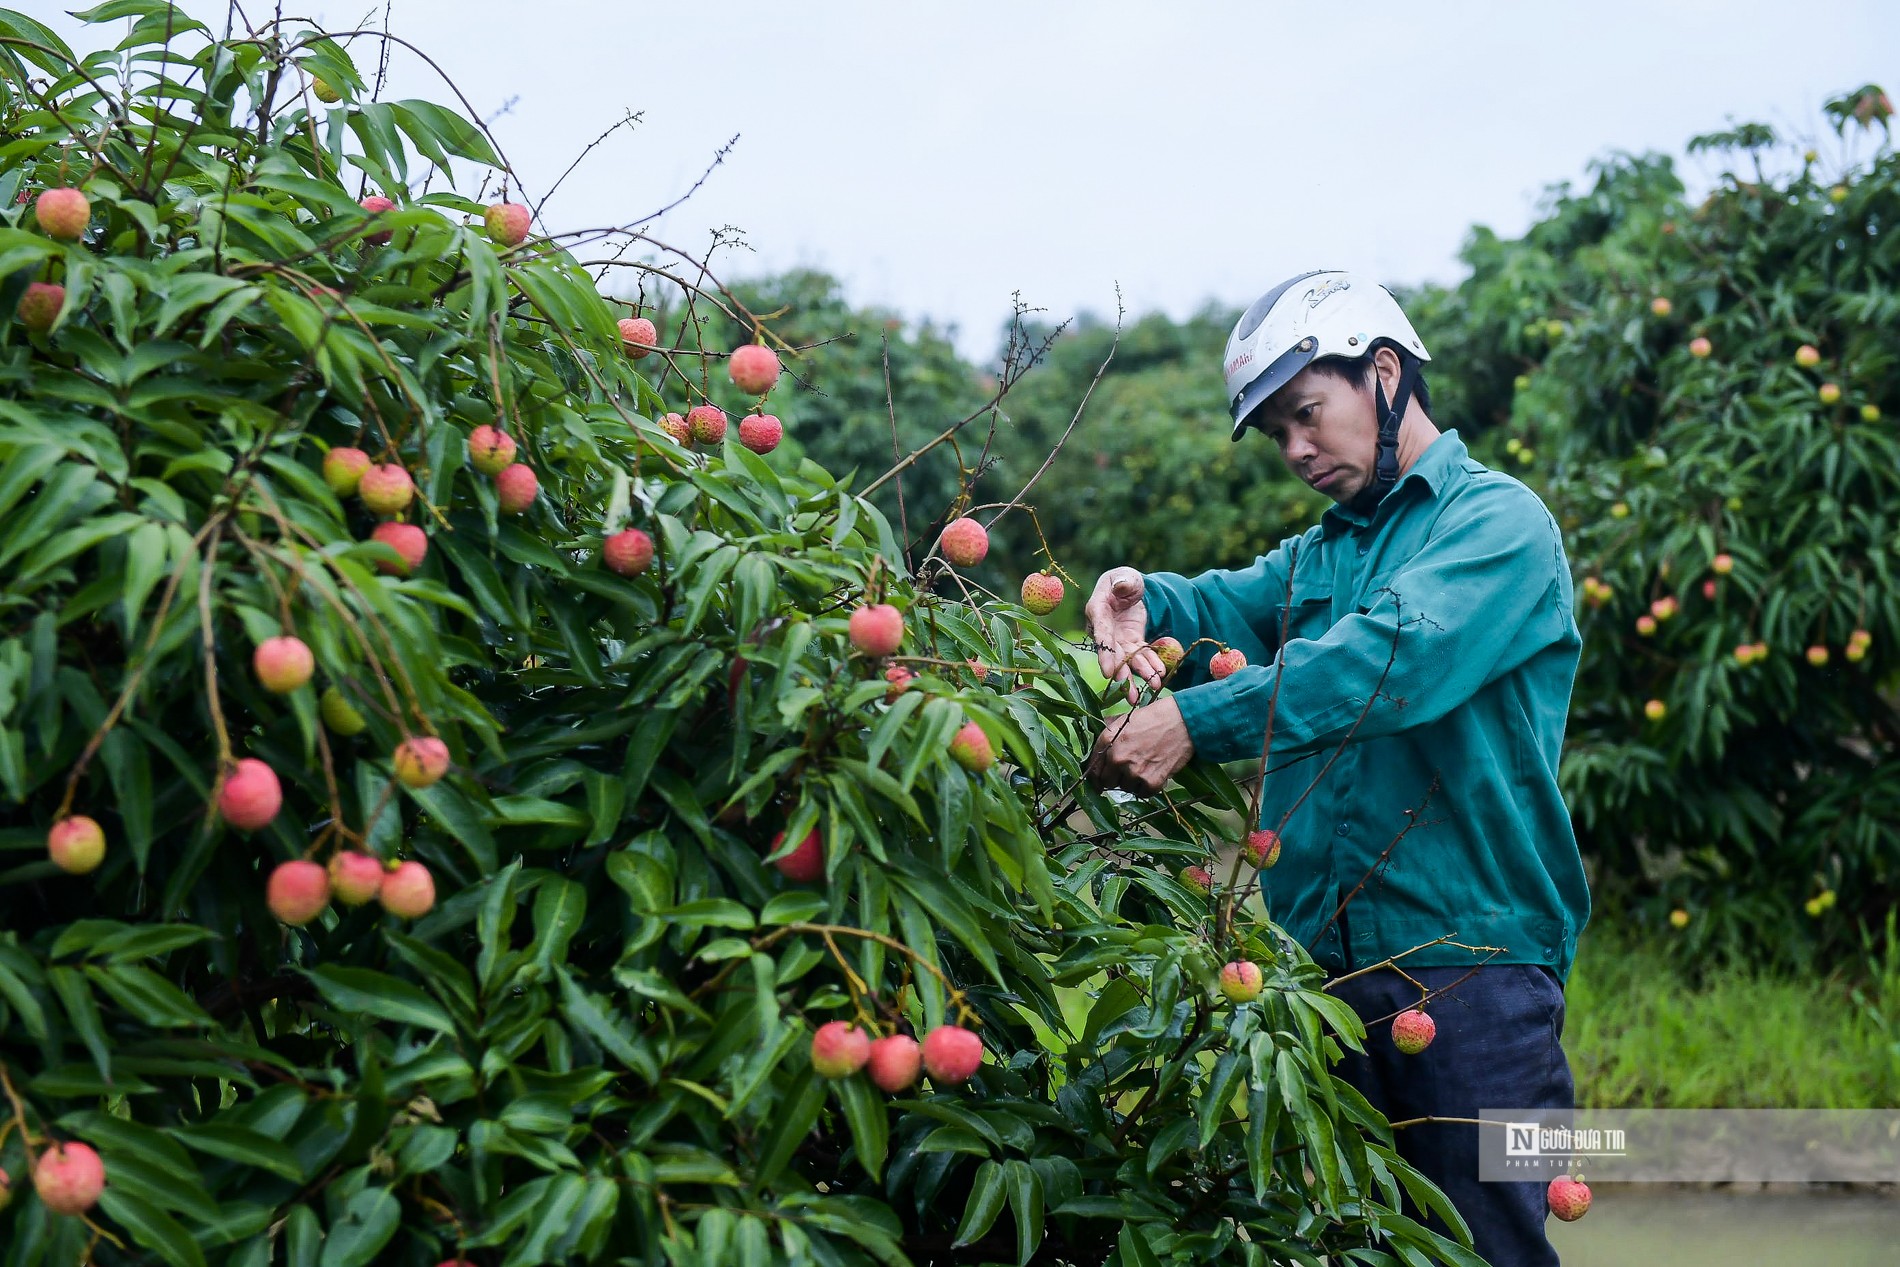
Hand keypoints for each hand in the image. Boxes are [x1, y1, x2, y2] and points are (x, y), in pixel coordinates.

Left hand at [1086, 697, 1194, 795]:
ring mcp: (1134, 771)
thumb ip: (1109, 738)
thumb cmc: (1154, 718)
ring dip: (1133, 782)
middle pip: (1108, 782)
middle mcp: (1117, 758)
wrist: (1183, 721)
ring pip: (1126, 788)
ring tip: (1146, 766)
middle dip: (1116, 778)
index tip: (1099, 783)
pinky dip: (1148, 787)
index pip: (1093, 769)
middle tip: (1129, 770)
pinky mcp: (1152, 782)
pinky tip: (1154, 773)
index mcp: (1107, 741)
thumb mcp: (1124, 721)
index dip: (1096, 778)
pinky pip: (1143, 793)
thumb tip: (1099, 753)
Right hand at [1087, 567, 1163, 704]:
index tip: (1108, 672)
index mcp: (1098, 610)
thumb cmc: (1123, 580)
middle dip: (1122, 672)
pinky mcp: (1131, 642)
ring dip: (1139, 674)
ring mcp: (1117, 638)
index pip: (1101, 634)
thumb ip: (1124, 581)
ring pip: (1128, 659)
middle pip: (1113, 653)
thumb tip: (1122, 586)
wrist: (1129, 587)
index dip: (1104, 654)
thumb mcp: (1125, 576)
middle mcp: (1104, 629)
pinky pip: (1141, 655)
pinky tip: (1160, 674)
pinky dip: (1151, 664)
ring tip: (1152, 686)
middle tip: (1129, 690)